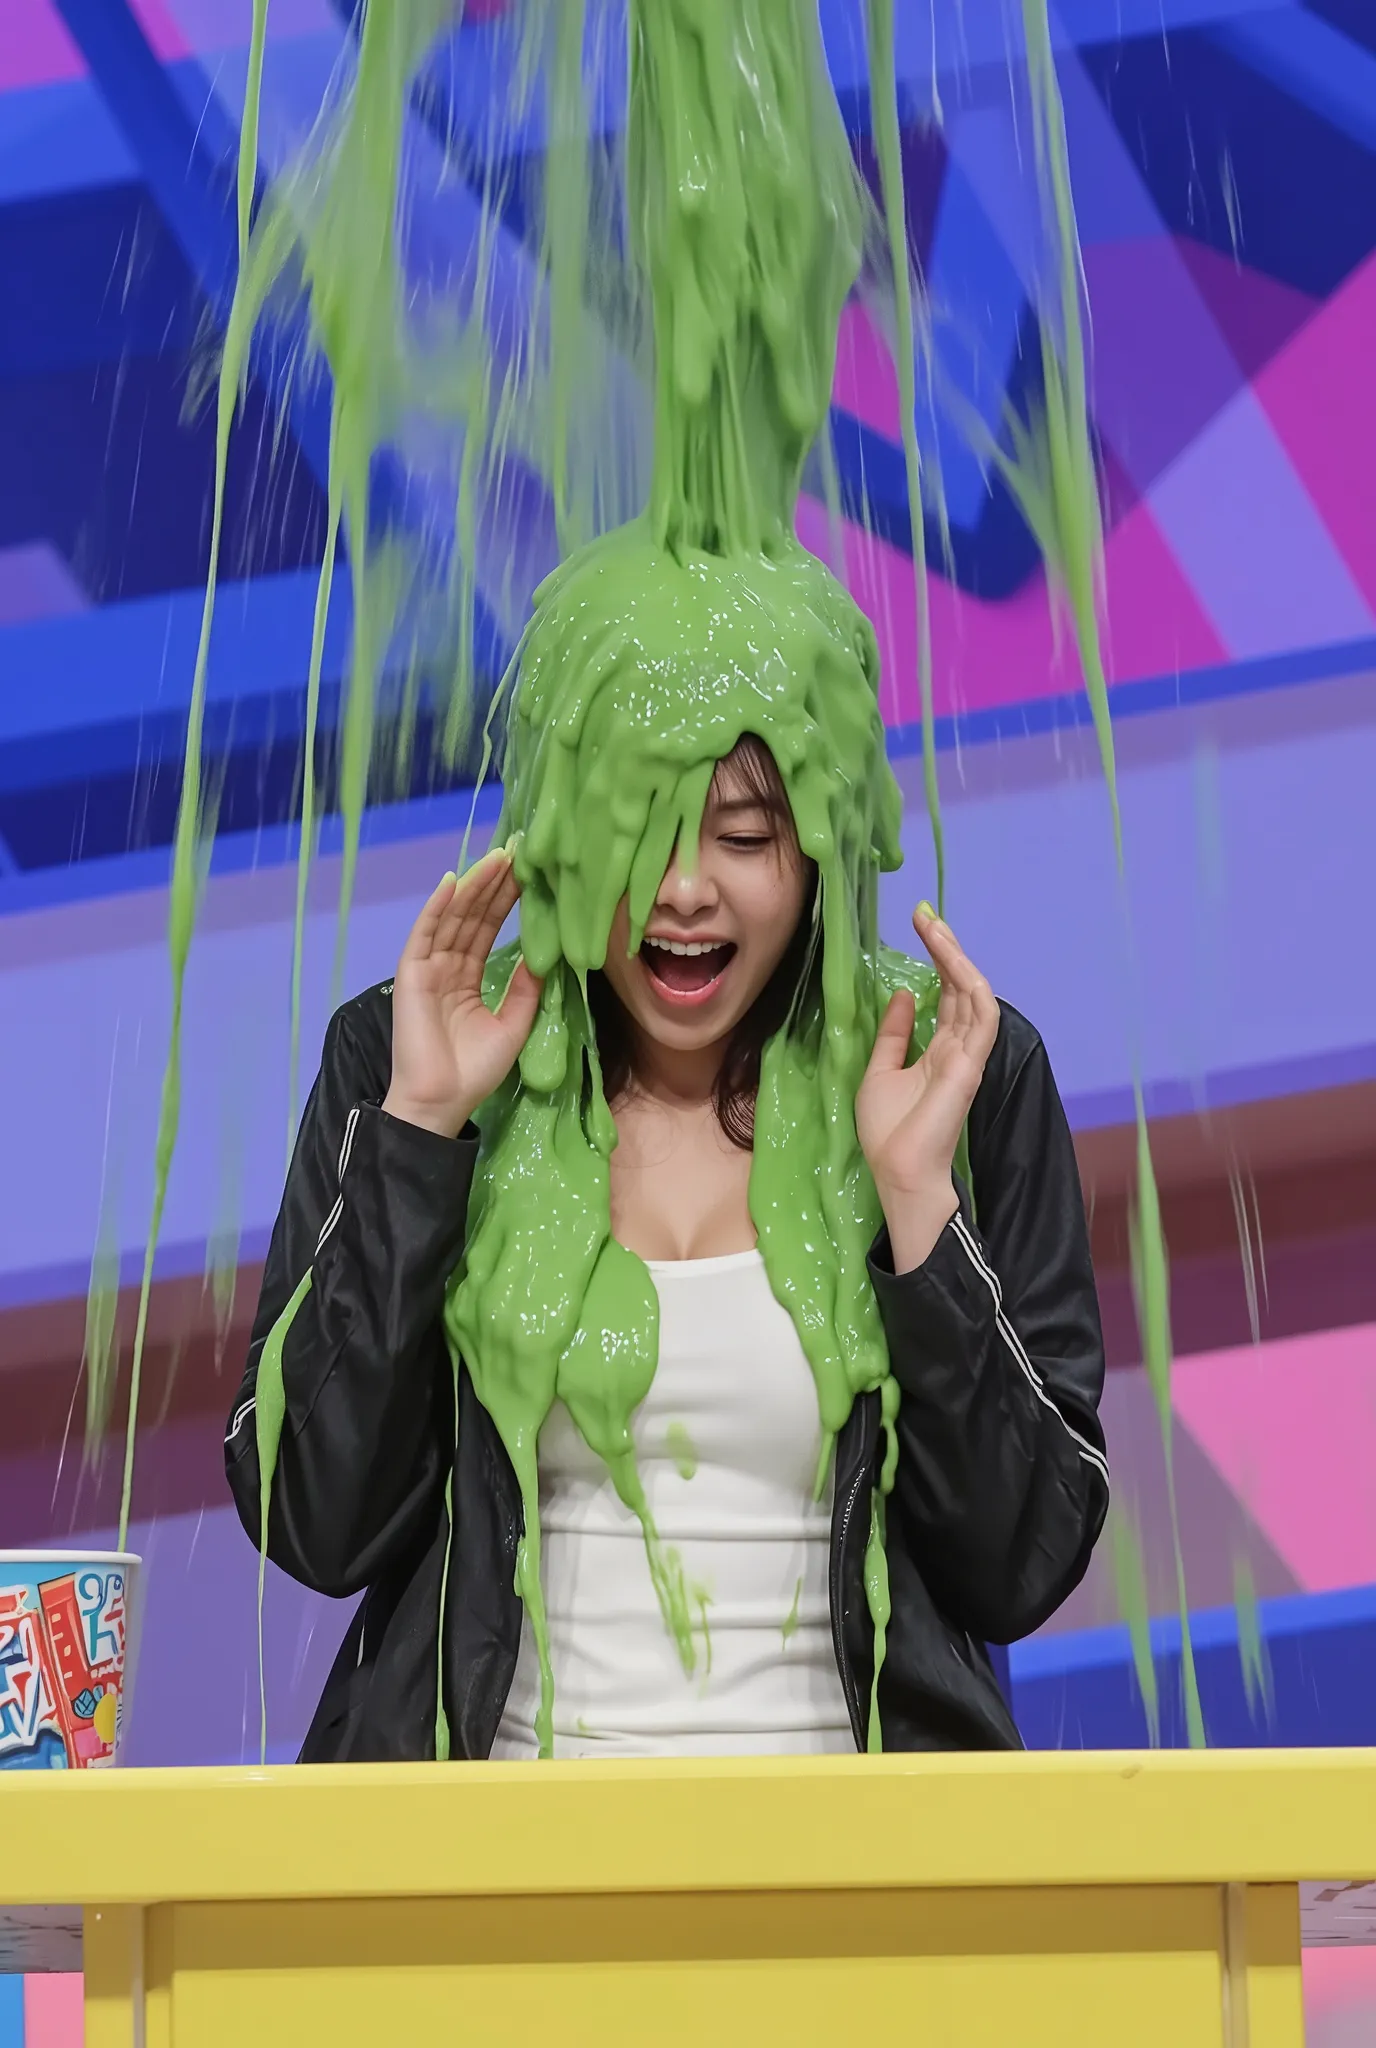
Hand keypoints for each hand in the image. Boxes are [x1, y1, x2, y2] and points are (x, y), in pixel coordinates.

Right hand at [381, 849, 541, 1139]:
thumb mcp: (514, 1023)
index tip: (530, 872)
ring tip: (497, 857)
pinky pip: (426, 934)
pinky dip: (439, 906)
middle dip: (494, 883)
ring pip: (454, 918)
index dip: (508, 900)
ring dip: (473, 886)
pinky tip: (455, 881)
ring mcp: (429, 968)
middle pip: (473, 916)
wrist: (442, 1101)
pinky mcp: (412, 974)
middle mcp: (448, 967)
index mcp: (469, 978)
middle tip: (518, 850)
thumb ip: (527, 988)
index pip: (490, 929)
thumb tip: (548, 954)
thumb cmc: (474, 1070)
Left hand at [856, 903, 999, 1272]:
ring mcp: (968, 1055)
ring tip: (934, 926)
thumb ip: (894, 1035)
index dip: (937, 962)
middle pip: (960, 987)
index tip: (920, 927)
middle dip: (946, 948)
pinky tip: (953, 961)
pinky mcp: (971, 1063)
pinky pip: (982, 1016)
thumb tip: (903, 995)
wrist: (898, 1171)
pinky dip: (971, 985)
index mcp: (939, 1051)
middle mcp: (959, 1048)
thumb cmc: (889, 1131)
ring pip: (974, 994)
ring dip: (956, 958)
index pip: (946, 996)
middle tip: (925, 915)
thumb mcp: (880, 1071)